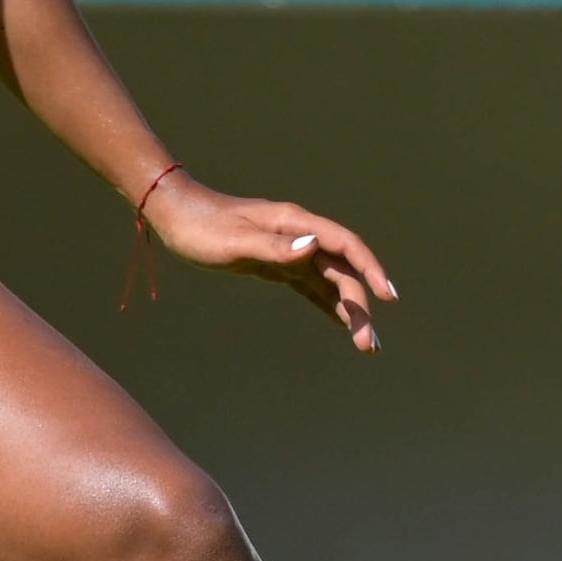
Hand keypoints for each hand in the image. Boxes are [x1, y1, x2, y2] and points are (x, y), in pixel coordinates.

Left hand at [141, 169, 398, 348]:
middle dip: (360, 307)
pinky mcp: (276, 264)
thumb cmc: (201, 226)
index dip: (370, 269)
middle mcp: (299, 235)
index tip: (386, 297)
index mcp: (295, 223)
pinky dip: (328, 305)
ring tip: (366, 344)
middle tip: (369, 346)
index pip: (345, 246)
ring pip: (330, 282)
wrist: (175, 215)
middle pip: (342, 271)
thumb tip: (314, 247)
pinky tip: (341, 324)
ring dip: (350, 311)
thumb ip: (273, 246)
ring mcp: (289, 250)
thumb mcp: (233, 241)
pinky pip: (311, 287)